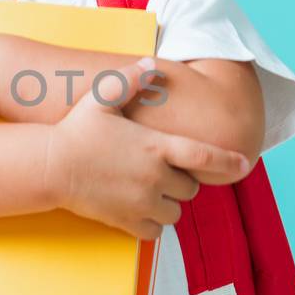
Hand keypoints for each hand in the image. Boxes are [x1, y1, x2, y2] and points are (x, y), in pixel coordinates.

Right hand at [44, 57, 252, 238]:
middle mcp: (156, 177)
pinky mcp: (128, 222)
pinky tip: (139, 210)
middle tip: (159, 171)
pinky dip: (153, 224)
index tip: (244, 164)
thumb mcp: (102, 98)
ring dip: (169, 204)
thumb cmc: (76, 130)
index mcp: (156, 147)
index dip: (229, 162)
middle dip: (181, 181)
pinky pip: (156, 231)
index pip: (205, 157)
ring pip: (175, 212)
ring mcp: (143, 202)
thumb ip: (130, 80)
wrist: (50, 166)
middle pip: (190, 188)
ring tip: (149, 191)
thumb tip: (152, 63)